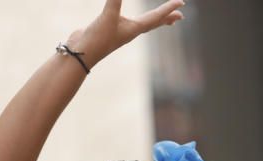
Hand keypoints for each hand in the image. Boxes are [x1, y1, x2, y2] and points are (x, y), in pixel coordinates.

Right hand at [66, 0, 184, 68]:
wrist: (81, 54)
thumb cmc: (96, 39)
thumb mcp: (107, 16)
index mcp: (134, 29)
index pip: (156, 17)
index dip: (169, 8)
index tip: (182, 3)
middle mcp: (130, 31)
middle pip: (154, 23)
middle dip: (167, 18)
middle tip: (181, 16)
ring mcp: (121, 32)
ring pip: (143, 25)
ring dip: (155, 21)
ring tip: (165, 20)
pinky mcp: (110, 30)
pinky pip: (128, 23)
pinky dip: (137, 20)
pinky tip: (132, 21)